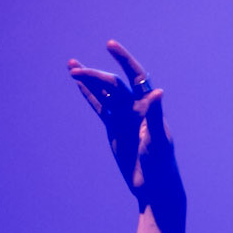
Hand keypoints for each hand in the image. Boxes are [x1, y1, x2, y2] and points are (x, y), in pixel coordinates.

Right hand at [68, 40, 184, 232]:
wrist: (154, 186)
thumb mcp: (157, 140)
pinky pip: (100, 107)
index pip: (135, 76)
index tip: (110, 45)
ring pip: (103, 93)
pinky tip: (79, 85)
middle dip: (95, 75)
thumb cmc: (161, 165)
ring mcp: (123, 117)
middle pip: (112, 85)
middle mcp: (134, 107)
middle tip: (76, 71)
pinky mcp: (114, 128)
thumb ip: (155, 114)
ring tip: (72, 66)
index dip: (123, 59)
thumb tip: (158, 91)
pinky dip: (90, 96)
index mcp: (147, 107)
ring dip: (89, 79)